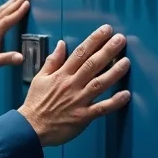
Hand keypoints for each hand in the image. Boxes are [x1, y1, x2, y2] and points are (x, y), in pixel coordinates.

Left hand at [0, 0, 29, 81]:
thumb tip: (21, 57)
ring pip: (0, 12)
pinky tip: (7, 8)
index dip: (18, 12)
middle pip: (4, 12)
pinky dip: (5, 9)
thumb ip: (6, 59)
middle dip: (15, 2)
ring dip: (10, 3)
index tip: (27, 3)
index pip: (7, 20)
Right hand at [18, 24, 131, 146]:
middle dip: (108, 50)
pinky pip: (101, 108)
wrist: (30, 127)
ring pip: (99, 83)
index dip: (94, 40)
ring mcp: (78, 100)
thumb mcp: (39, 78)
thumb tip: (62, 44)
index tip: (105, 30)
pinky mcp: (83, 116)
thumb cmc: (35, 103)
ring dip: (114, 72)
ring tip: (126, 61)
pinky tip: (125, 94)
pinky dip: (114, 102)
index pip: (80, 53)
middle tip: (120, 39)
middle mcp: (71, 85)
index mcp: (61, 75)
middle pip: (92, 64)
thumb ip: (52, 61)